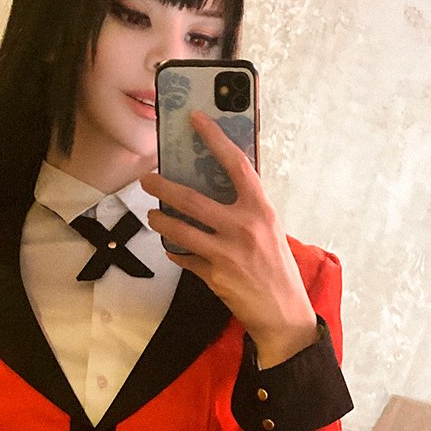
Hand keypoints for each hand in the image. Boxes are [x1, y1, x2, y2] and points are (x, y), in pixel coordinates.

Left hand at [141, 111, 321, 368]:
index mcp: (260, 209)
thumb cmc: (277, 266)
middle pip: (191, 199)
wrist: (283, 312)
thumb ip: (246, 207)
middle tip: (146, 179)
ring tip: (154, 216)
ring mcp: (226, 253)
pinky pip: (184, 258)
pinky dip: (176, 252)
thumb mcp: (269, 228)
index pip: (235, 164)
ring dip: (160, 221)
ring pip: (179, 230)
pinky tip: (173, 249)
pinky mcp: (214, 275)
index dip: (214, 138)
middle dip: (162, 187)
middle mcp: (243, 227)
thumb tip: (217, 184)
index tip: (196, 119)